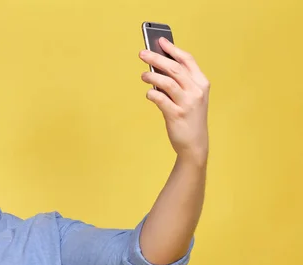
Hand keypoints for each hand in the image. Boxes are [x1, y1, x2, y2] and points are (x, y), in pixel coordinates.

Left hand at [139, 38, 209, 164]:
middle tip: (142, 53)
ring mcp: (187, 103)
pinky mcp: (176, 115)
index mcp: (202, 83)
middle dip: (156, 58)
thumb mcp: (190, 97)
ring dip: (152, 76)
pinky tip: (148, 94)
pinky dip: (152, 94)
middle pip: (174, 68)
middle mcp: (196, 91)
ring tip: (143, 75)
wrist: (194, 144)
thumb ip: (179, 83)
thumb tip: (157, 67)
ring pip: (166, 82)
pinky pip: (160, 99)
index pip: (187, 60)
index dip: (173, 49)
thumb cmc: (189, 118)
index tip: (160, 41)